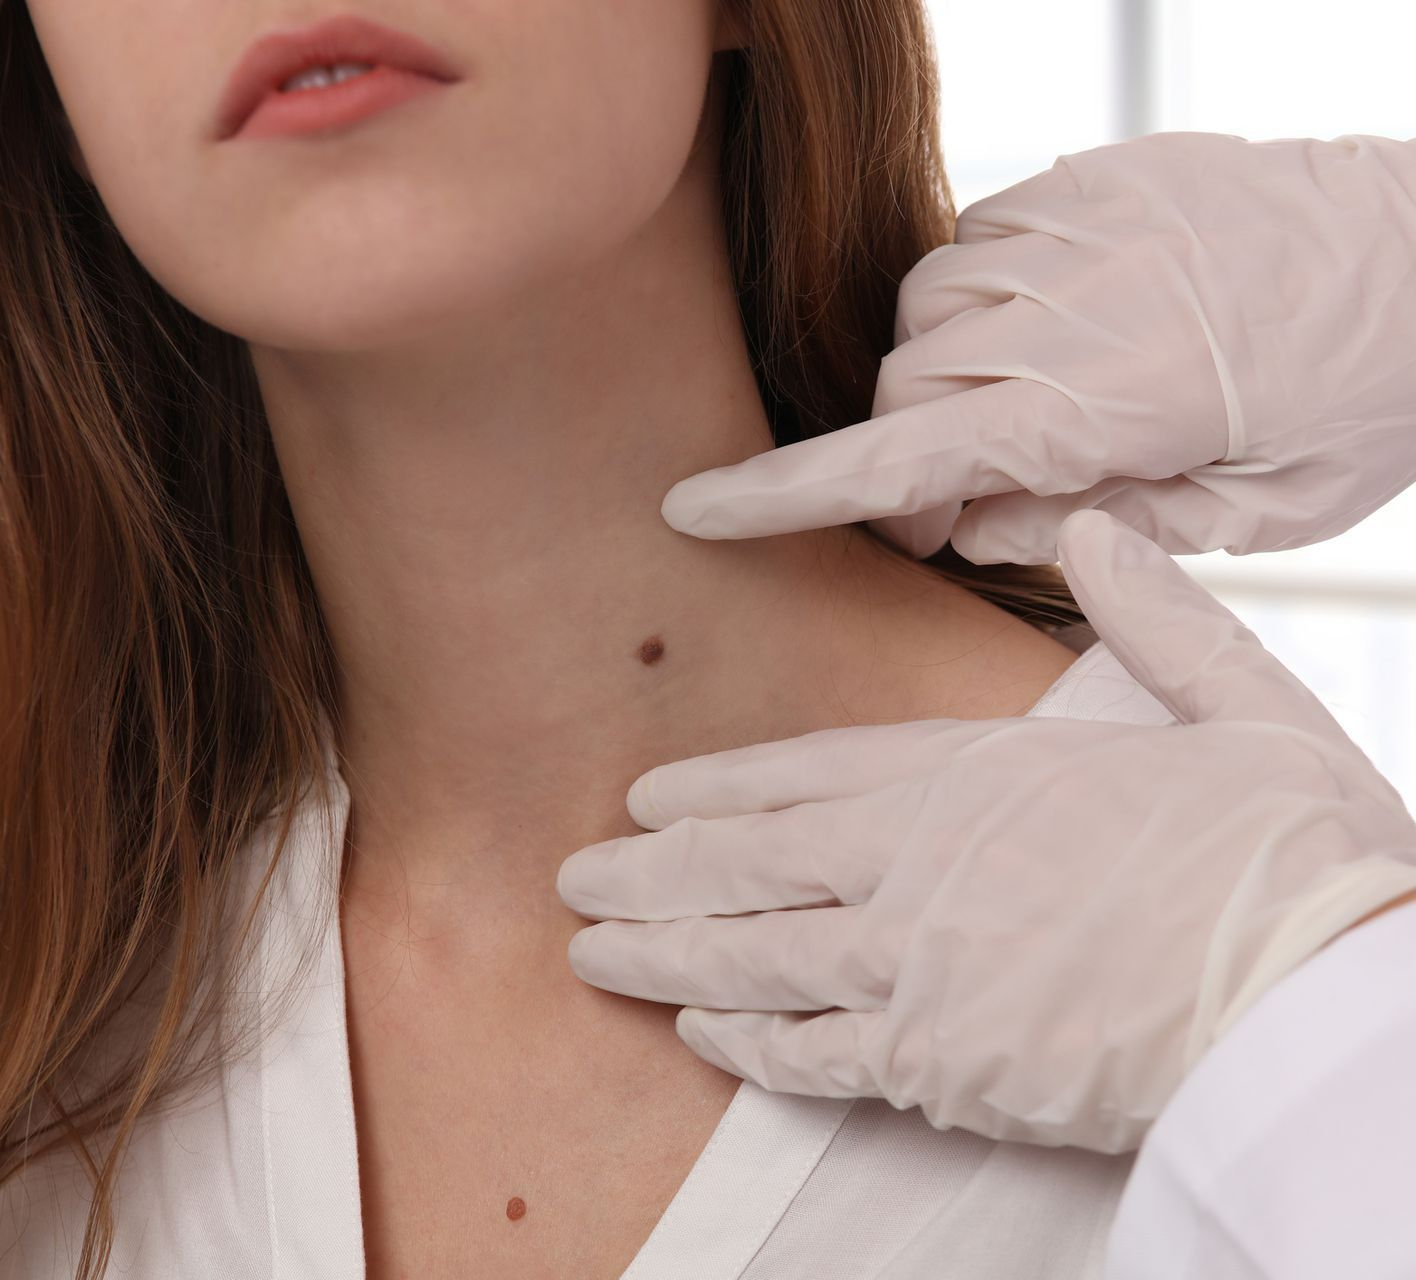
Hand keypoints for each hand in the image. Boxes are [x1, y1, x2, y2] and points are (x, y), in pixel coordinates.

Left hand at [555, 510, 1415, 1152]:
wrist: (1323, 998)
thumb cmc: (1288, 854)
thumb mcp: (1235, 707)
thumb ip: (1152, 618)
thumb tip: (1095, 528)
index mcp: (978, 777)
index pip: (808, 773)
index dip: (715, 788)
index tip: (646, 797)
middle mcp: (923, 869)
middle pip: (751, 867)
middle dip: (651, 874)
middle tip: (571, 880)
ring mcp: (921, 970)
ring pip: (758, 959)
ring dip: (667, 957)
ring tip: (594, 954)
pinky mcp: (946, 1066)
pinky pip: (820, 1054)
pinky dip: (751, 1044)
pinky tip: (700, 1035)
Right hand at [655, 132, 1415, 561]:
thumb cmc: (1354, 404)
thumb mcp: (1241, 514)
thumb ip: (1087, 524)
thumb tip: (965, 520)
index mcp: (1108, 402)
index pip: (903, 457)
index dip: (787, 492)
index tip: (694, 509)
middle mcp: (1070, 302)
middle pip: (900, 390)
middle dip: (903, 461)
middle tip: (963, 512)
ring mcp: (1075, 225)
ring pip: (922, 313)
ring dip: (936, 380)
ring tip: (1018, 417)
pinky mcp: (1088, 180)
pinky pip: (973, 247)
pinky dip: (977, 309)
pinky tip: (1042, 338)